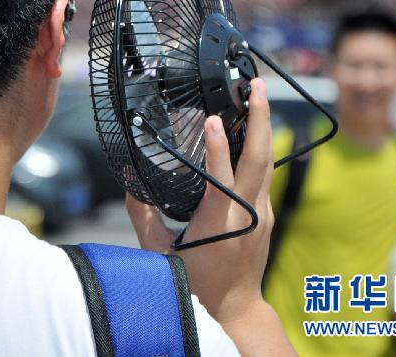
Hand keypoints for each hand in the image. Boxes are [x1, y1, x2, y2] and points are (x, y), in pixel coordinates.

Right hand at [127, 78, 288, 353]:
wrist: (233, 310)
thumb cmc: (191, 283)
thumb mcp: (157, 250)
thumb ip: (141, 213)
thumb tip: (128, 178)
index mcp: (219, 224)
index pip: (222, 180)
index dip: (217, 148)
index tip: (212, 119)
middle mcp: (247, 215)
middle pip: (259, 159)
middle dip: (261, 119)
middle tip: (257, 86)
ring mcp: (262, 214)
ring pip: (267, 162)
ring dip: (264, 126)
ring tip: (258, 95)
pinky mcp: (265, 215)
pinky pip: (264, 173)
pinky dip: (259, 147)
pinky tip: (252, 128)